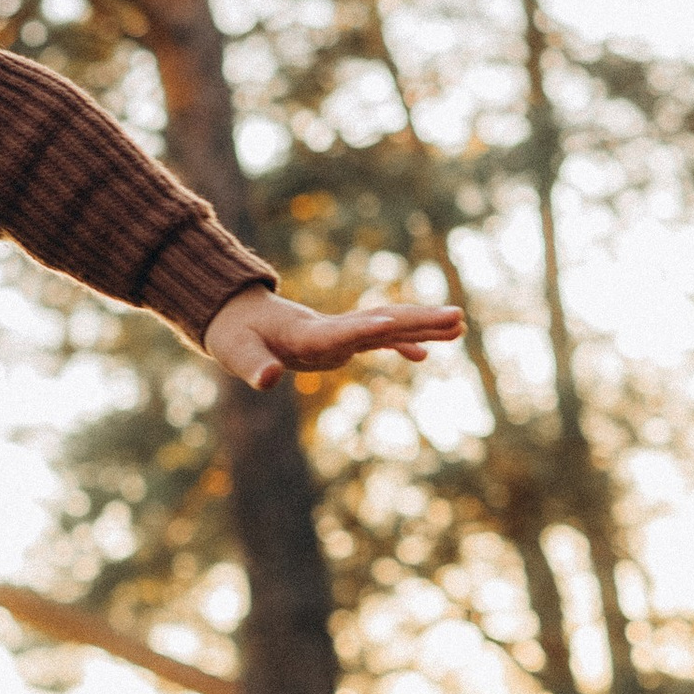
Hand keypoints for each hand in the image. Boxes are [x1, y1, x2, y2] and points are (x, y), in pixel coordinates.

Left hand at [204, 283, 462, 390]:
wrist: (235, 314)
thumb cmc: (234, 336)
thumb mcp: (236, 353)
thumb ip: (253, 367)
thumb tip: (267, 380)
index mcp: (305, 335)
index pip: (340, 332)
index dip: (365, 329)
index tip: (394, 323)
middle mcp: (330, 330)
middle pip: (379, 323)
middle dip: (417, 321)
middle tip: (456, 317)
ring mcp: (338, 332)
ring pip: (387, 327)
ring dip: (421, 327)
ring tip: (460, 325)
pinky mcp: (339, 338)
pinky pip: (377, 341)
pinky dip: (401, 346)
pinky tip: (426, 356)